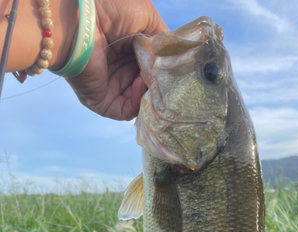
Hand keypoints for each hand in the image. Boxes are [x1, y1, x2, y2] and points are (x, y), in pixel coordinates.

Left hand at [65, 0, 166, 120]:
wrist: (79, 21)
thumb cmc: (110, 10)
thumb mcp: (146, 17)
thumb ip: (162, 39)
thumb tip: (173, 59)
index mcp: (128, 49)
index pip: (152, 67)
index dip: (164, 68)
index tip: (174, 66)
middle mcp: (119, 69)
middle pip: (147, 85)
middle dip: (160, 83)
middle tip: (168, 77)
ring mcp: (111, 87)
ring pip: (140, 101)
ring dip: (150, 93)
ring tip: (154, 79)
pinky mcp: (102, 102)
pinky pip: (126, 111)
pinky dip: (137, 102)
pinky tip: (139, 85)